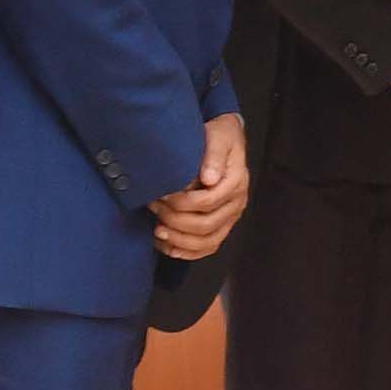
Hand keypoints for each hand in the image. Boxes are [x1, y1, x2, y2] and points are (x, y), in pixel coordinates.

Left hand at [151, 113, 249, 257]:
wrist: (225, 141)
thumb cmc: (219, 137)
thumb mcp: (218, 137)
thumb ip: (214, 155)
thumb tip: (209, 179)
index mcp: (236, 183)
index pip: (207, 201)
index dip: (180, 202)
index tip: (160, 194)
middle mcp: (236, 204)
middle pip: (206, 224)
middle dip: (175, 220)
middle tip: (154, 208)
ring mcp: (230, 218)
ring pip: (207, 242)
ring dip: (179, 240)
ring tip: (157, 231)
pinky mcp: (222, 226)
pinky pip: (207, 248)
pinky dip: (186, 252)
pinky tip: (167, 246)